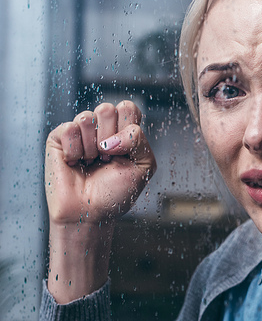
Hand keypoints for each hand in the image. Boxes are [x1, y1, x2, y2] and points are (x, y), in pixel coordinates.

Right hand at [45, 101, 156, 301]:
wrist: (90, 213)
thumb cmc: (115, 192)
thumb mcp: (143, 167)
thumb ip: (139, 141)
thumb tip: (112, 136)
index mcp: (122, 130)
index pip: (128, 107)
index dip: (128, 129)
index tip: (125, 153)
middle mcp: (100, 128)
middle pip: (107, 109)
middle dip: (110, 138)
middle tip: (106, 159)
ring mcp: (79, 131)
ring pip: (87, 117)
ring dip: (92, 148)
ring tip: (90, 163)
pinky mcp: (59, 138)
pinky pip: (69, 129)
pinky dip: (75, 151)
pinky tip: (74, 163)